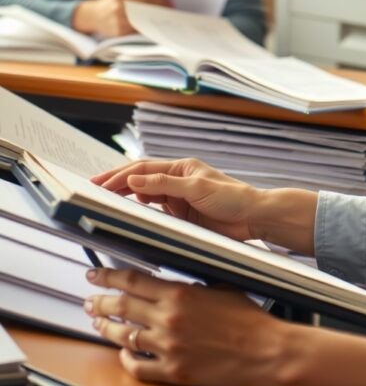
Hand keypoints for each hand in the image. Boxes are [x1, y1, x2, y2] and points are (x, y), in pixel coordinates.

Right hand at [72, 0, 172, 36]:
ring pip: (142, 22)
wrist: (91, 16)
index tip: (170, 3)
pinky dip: (146, 29)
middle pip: (145, 10)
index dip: (159, 1)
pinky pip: (136, 31)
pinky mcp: (118, 33)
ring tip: (165, 21)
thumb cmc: (110, 2)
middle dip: (159, 11)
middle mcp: (119, 8)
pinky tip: (154, 28)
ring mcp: (118, 21)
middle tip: (171, 13)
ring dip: (155, 22)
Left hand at [84, 268, 288, 385]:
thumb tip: (174, 282)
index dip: (109, 277)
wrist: (266, 350)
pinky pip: (138, 367)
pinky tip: (124, 352)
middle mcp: (169, 320)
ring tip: (100, 325)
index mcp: (180, 294)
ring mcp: (169, 348)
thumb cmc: (249, 318)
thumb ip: (192, 284)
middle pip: (122, 308)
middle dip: (100, 303)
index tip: (95, 276)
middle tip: (90, 301)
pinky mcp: (174, 372)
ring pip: (124, 336)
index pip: (133, 281)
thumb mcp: (220, 287)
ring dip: (107, 329)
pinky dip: (126, 359)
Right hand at [91, 158, 258, 240]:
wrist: (252, 217)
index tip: (100, 183)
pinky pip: (155, 211)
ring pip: (145, 195)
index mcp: (181, 168)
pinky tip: (128, 213)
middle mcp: (177, 180)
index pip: (143, 170)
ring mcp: (178, 198)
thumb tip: (134, 181)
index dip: (120, 175)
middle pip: (140, 180)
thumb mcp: (197, 189)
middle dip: (116, 182)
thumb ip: (164, 185)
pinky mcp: (181, 215)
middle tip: (93, 188)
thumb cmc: (232, 197)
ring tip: (103, 199)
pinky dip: (139, 211)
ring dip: (125, 196)